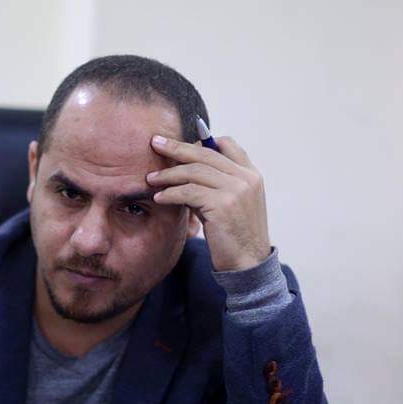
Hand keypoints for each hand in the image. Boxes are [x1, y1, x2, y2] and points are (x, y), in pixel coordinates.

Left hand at [147, 134, 271, 271]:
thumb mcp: (231, 204)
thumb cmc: (235, 236)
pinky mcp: (223, 205)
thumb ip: (215, 185)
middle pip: (205, 153)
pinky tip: (159, 197)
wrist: (248, 263)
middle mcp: (246, 178)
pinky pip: (189, 192)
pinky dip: (170, 193)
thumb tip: (184, 172)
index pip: (228, 145)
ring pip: (194, 171)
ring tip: (151, 179)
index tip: (180, 144)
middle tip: (156, 143)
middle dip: (177, 147)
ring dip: (169, 174)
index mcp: (251, 175)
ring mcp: (236, 190)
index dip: (202, 140)